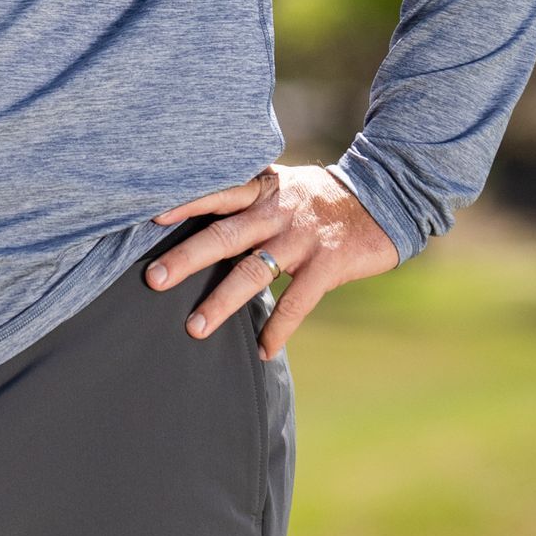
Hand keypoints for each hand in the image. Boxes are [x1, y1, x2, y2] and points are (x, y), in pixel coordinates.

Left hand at [142, 162, 399, 359]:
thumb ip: (247, 197)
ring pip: (252, 273)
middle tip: (154, 279)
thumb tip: (199, 213)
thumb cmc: (320, 196)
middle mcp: (276, 211)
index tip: (151, 218)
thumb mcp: (282, 184)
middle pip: (224, 236)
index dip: (184, 204)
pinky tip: (263, 351)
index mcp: (262, 189)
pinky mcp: (327, 264)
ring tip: (195, 329)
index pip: (216, 193)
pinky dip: (278, 328)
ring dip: (221, 302)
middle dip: (187, 259)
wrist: (384, 198)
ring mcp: (301, 238)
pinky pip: (296, 302)